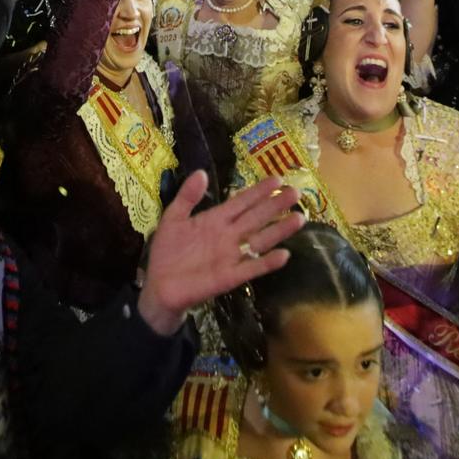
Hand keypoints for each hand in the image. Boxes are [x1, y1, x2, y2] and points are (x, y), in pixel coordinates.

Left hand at [137, 172, 303, 335]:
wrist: (159, 286)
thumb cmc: (167, 252)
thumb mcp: (173, 218)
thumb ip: (187, 197)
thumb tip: (202, 172)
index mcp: (216, 220)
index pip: (242, 202)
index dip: (258, 191)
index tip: (277, 179)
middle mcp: (228, 236)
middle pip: (256, 217)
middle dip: (275, 205)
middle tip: (295, 192)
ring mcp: (231, 256)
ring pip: (260, 240)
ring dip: (279, 230)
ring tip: (299, 218)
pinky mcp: (229, 277)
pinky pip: (252, 268)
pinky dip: (267, 262)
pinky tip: (284, 255)